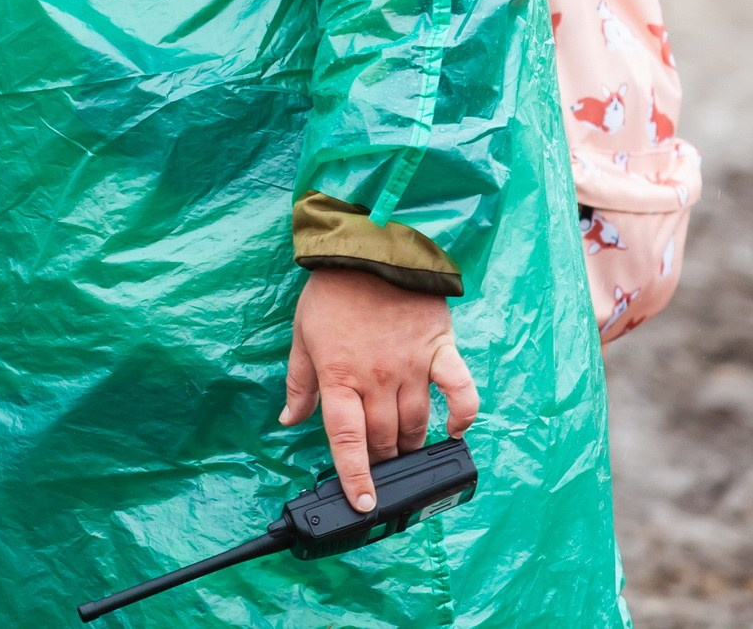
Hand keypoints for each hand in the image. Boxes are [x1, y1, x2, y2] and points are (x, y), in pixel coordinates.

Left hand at [278, 268, 480, 510]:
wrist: (370, 250)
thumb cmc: (331, 294)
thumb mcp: (301, 336)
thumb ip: (299, 383)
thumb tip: (290, 419)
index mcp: (339, 376)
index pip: (347, 438)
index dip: (355, 475)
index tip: (362, 503)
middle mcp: (377, 378)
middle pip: (384, 437)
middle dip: (382, 460)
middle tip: (380, 467)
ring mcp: (412, 366)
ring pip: (417, 422)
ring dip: (411, 444)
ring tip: (405, 452)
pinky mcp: (441, 350)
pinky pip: (460, 391)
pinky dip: (462, 415)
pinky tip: (455, 431)